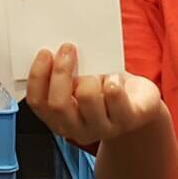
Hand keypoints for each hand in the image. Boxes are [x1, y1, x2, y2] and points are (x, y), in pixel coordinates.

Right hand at [26, 43, 163, 146]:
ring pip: (87, 97)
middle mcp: (77, 130)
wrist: (139, 104)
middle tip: (68, 48)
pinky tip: (115, 79)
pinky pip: (113, 94)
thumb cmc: (104, 88)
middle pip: (58, 104)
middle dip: (61, 72)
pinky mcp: (126, 120)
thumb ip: (66, 74)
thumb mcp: (80, 82)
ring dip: (91, 76)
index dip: (38, 77)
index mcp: (58, 119)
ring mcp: (102, 129)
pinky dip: (113, 78)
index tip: (45, 52)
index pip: (38, 103)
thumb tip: (56, 50)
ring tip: (98, 72)